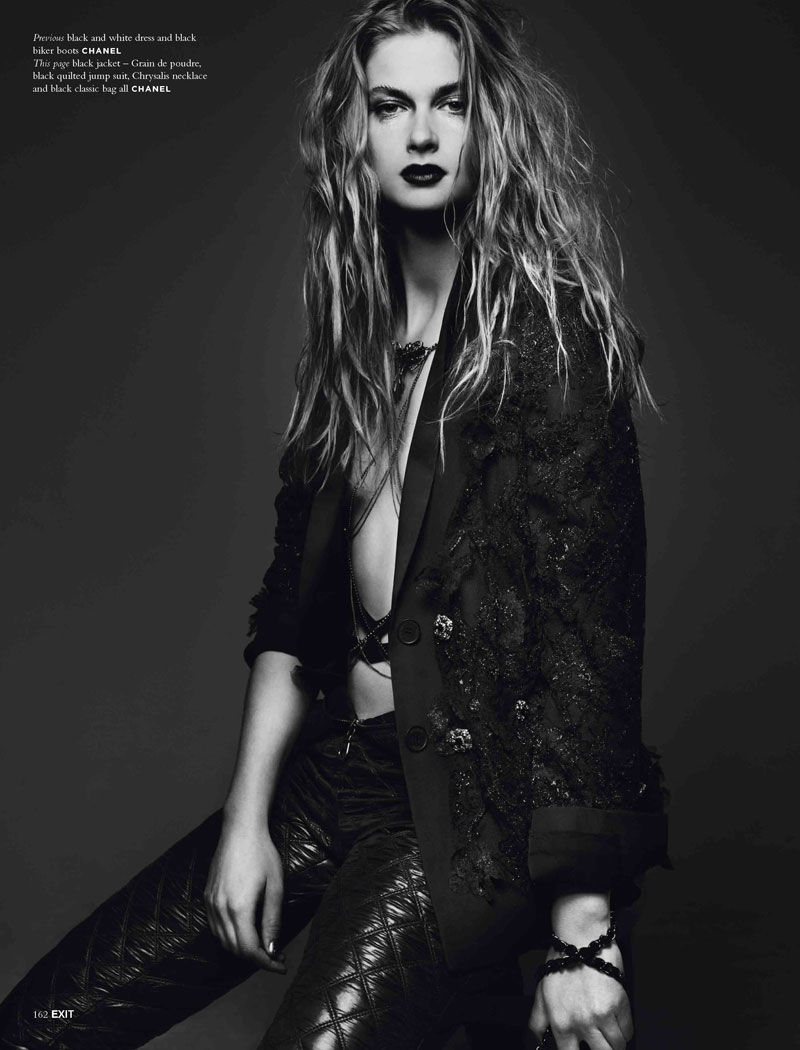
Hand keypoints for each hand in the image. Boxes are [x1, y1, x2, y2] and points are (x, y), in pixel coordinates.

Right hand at [203, 820, 287, 973]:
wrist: (240, 829)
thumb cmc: (262, 853)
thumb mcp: (275, 886)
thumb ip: (272, 920)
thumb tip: (271, 949)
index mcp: (238, 908)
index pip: (249, 949)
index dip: (266, 963)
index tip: (281, 966)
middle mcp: (220, 908)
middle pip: (235, 949)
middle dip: (256, 958)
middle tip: (276, 957)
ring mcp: (211, 903)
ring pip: (223, 940)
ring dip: (242, 949)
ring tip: (263, 946)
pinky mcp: (207, 896)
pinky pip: (215, 927)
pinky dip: (229, 937)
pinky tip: (245, 931)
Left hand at [529, 942, 633, 1049]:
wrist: (581, 936)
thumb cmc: (561, 961)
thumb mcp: (542, 991)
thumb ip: (538, 1021)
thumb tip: (539, 1041)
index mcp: (561, 1023)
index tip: (583, 1047)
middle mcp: (583, 1023)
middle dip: (601, 1049)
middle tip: (599, 1041)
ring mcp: (603, 1015)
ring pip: (618, 1046)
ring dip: (615, 1041)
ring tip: (609, 1031)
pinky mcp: (621, 1003)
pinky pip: (629, 1030)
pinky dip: (625, 1028)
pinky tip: (616, 1018)